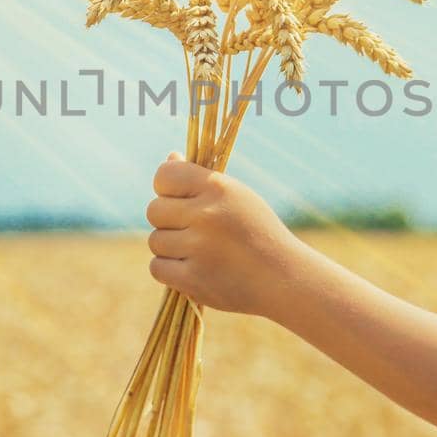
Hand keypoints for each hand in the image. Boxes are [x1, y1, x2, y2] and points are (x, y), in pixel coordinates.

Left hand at [144, 154, 307, 317]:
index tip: (178, 199)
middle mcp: (206, 215)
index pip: (165, 176)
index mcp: (218, 188)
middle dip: (168, 220)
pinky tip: (194, 269)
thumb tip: (170, 157)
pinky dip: (170, 271)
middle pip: (154, 210)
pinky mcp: (193, 280)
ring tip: (199, 251)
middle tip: (192, 229)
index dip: (166, 188)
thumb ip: (200, 179)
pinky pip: (157, 268)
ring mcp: (198, 249)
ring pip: (155, 241)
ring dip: (170, 248)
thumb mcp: (236, 196)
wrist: (283, 277)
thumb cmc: (258, 231)